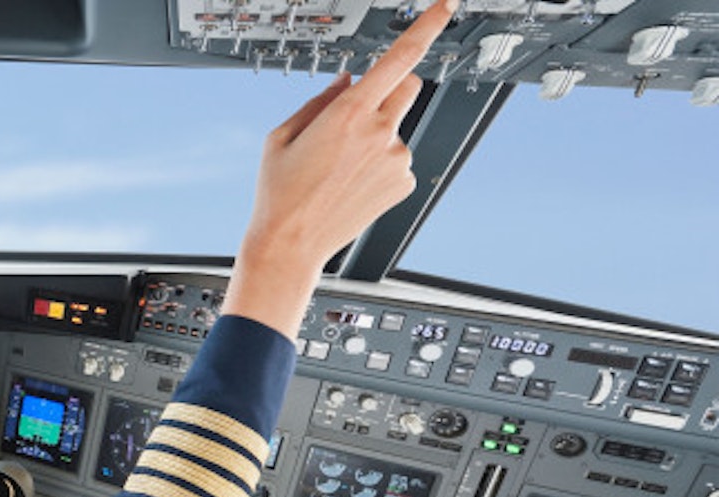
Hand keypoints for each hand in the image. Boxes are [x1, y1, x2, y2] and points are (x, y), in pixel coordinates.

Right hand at [224, 0, 455, 337]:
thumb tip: (349, 79)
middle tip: (361, 110)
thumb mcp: (282, 136)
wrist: (290, 244)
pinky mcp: (404, 182)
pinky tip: (352, 183)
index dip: (427, 26)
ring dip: (377, 135)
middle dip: (391, 87)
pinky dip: (380, 164)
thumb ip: (320, 99)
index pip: (399, 58)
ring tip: (340, 167)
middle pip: (408, 85)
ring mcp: (396, 159)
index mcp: (347, 113)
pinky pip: (397, 158)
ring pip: (397, 127)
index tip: (446, 6)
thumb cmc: (279, 192)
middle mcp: (379, 132)